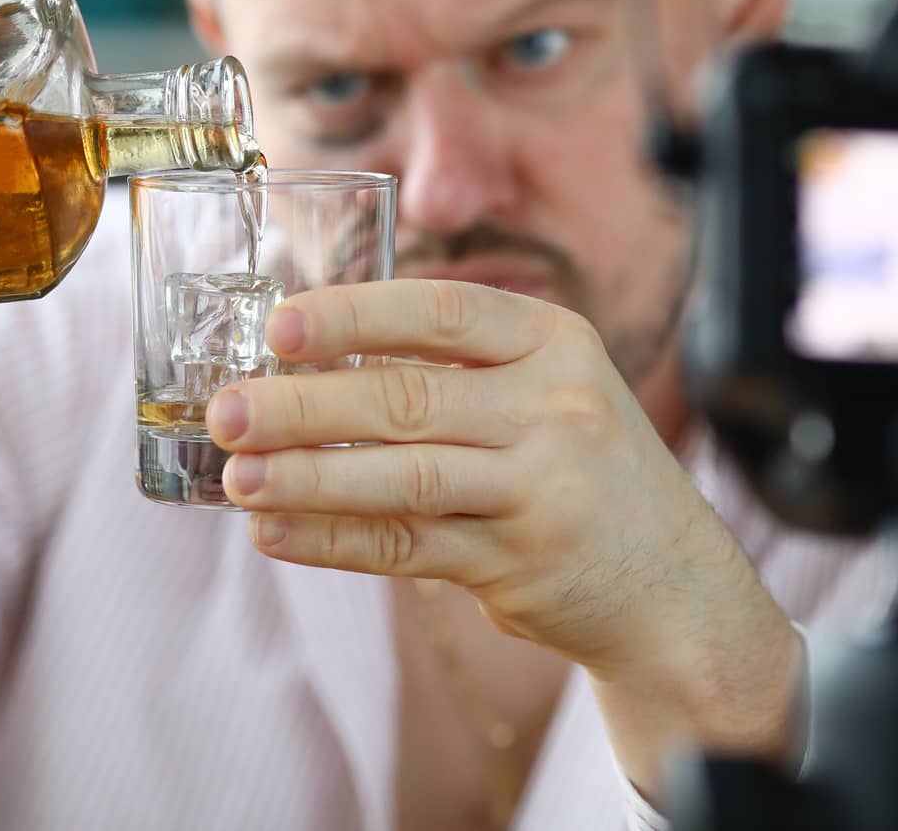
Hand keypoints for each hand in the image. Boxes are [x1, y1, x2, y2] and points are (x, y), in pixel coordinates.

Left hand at [209, 279, 800, 771]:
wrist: (672, 586)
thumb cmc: (579, 469)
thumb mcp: (549, 390)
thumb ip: (454, 369)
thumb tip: (303, 362)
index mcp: (556, 344)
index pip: (445, 311)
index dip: (356, 314)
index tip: (280, 325)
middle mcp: (555, 410)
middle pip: (409, 399)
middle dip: (304, 404)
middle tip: (226, 408)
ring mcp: (541, 490)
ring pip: (402, 478)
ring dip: (307, 477)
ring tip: (237, 476)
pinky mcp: (518, 564)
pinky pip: (406, 547)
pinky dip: (332, 540)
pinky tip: (275, 534)